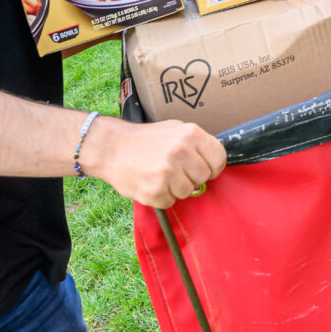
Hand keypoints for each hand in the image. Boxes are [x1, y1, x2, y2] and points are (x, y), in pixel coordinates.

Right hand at [86, 117, 225, 207]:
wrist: (111, 147)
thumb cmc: (145, 139)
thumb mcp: (175, 129)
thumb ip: (196, 144)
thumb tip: (214, 162)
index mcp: (191, 134)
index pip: (219, 158)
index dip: (213, 167)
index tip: (203, 168)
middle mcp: (181, 152)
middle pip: (204, 178)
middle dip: (192, 177)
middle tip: (174, 170)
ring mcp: (168, 172)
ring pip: (188, 192)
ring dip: (176, 188)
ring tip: (160, 175)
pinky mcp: (155, 191)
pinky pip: (170, 202)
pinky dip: (161, 197)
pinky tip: (150, 182)